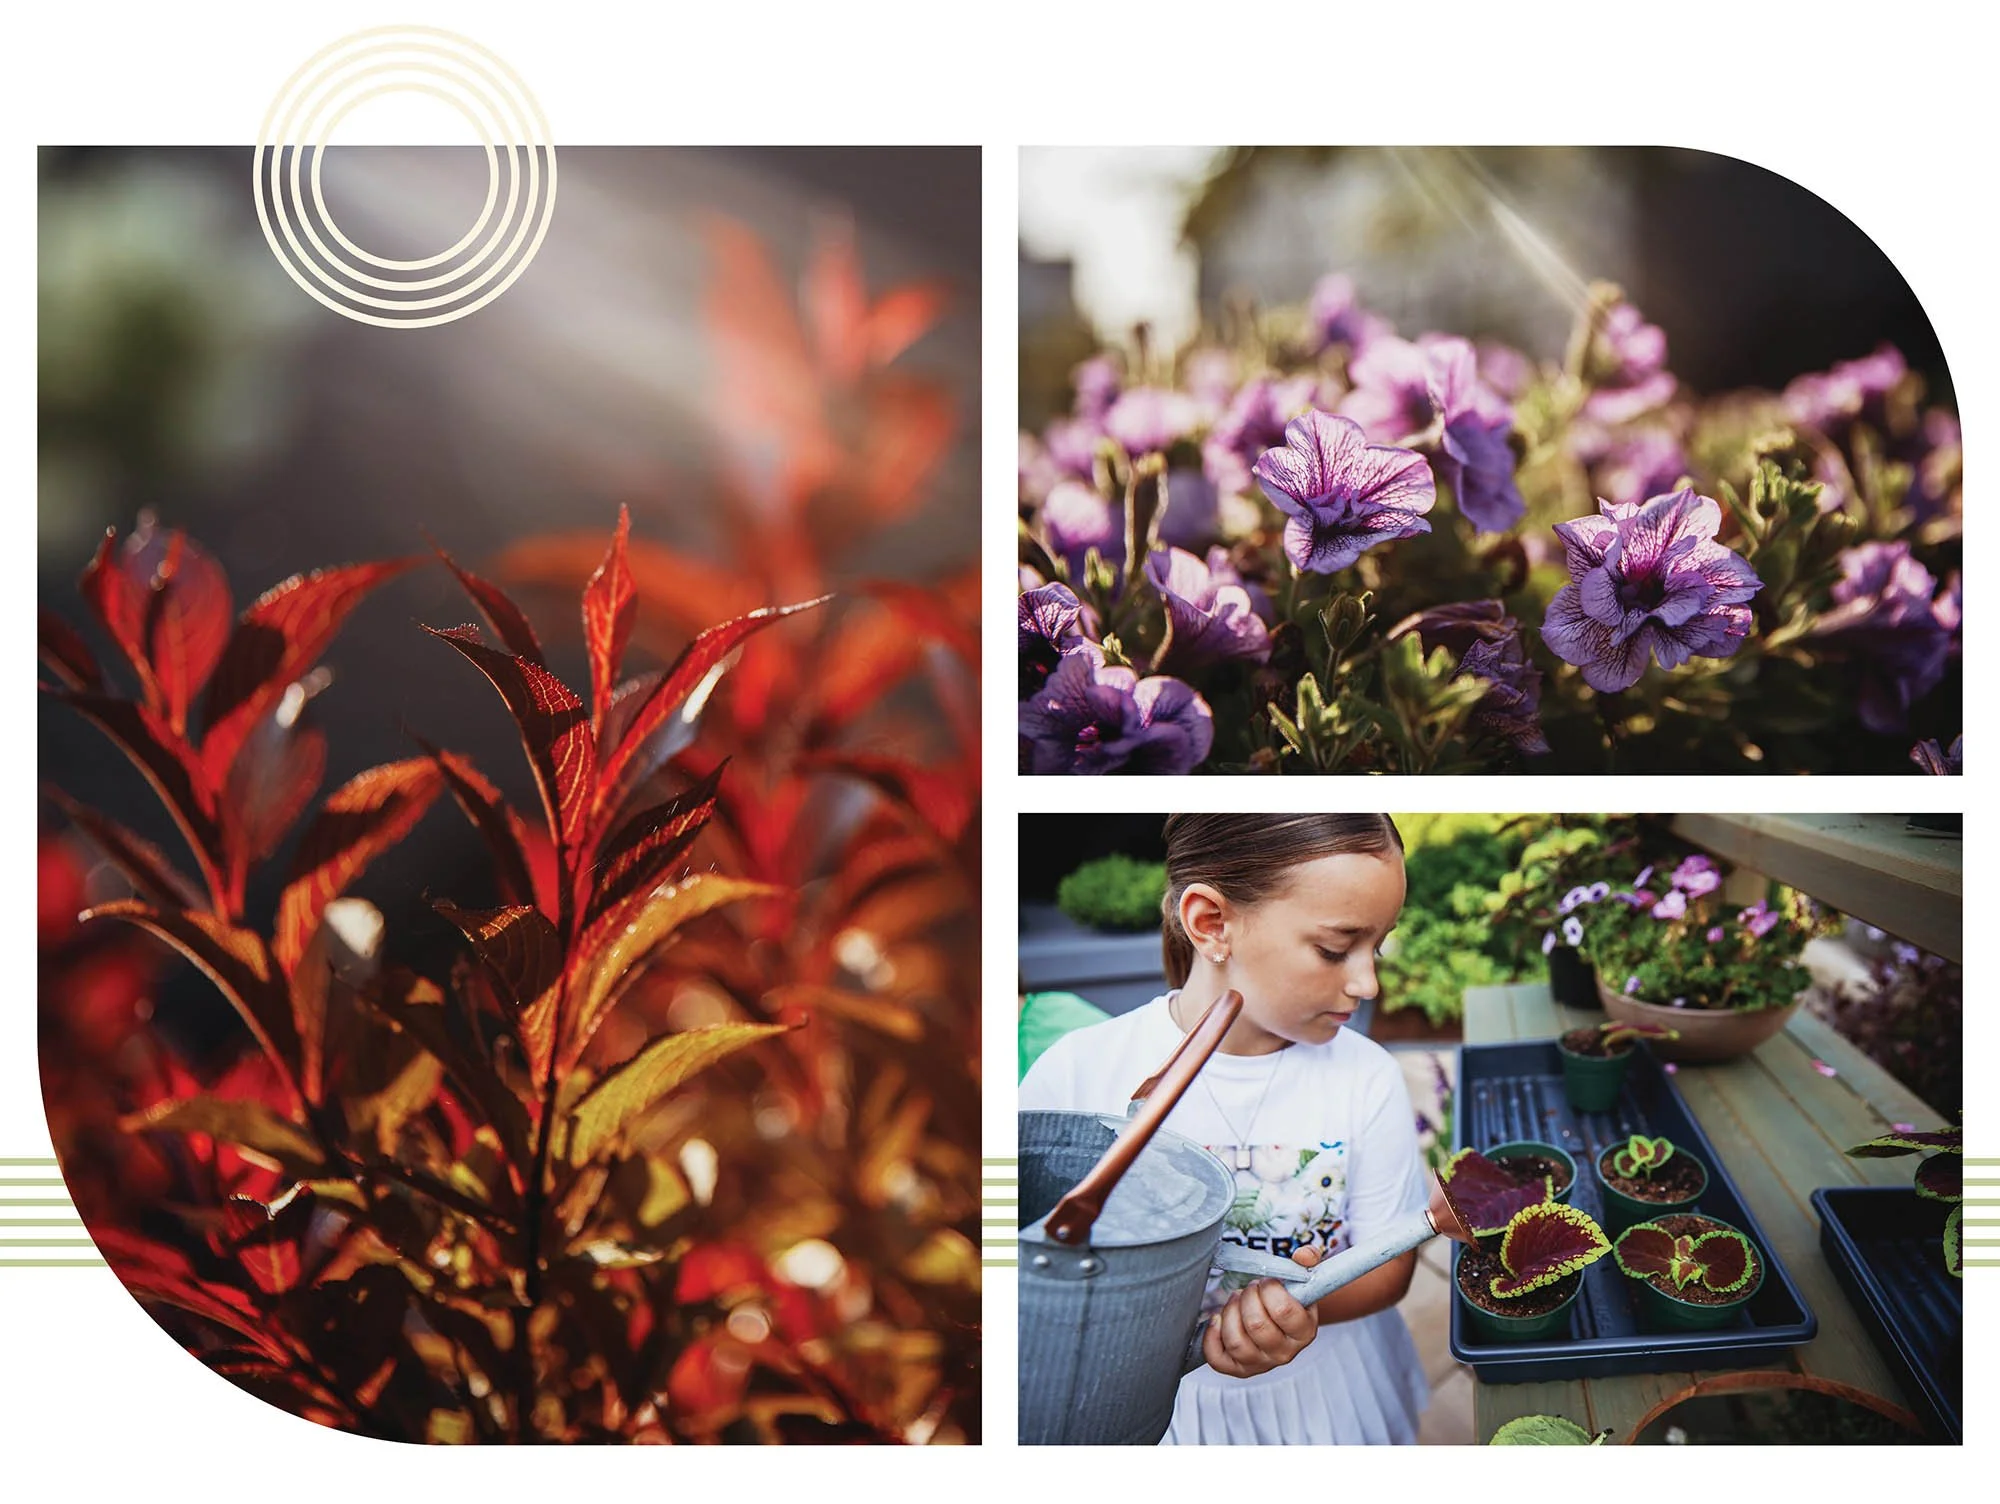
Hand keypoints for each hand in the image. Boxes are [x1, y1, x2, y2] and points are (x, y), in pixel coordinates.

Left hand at [1201, 1246, 1320, 1377]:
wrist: (1280, 1319)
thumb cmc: (1289, 1297)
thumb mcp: (1303, 1277)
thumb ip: (1308, 1259)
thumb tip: (1304, 1256)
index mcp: (1304, 1332)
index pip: (1284, 1311)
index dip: (1269, 1289)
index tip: (1267, 1281)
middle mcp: (1285, 1353)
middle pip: (1256, 1325)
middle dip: (1248, 1297)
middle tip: (1250, 1289)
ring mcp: (1261, 1364)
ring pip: (1236, 1341)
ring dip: (1230, 1312)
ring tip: (1237, 1301)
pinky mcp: (1239, 1369)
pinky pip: (1218, 1359)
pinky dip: (1212, 1336)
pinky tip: (1218, 1319)